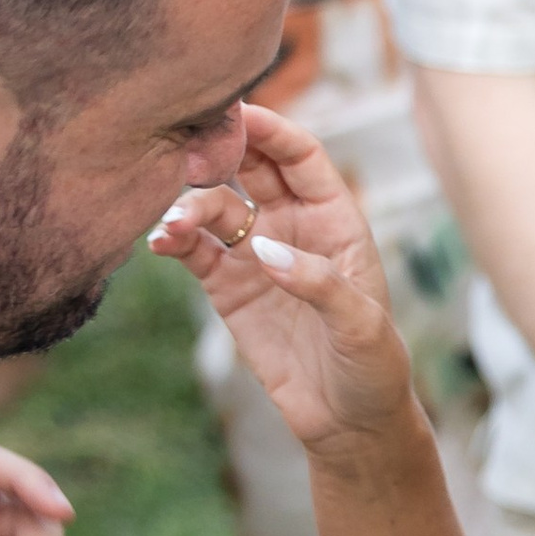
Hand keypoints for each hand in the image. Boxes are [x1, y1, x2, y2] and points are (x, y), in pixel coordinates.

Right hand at [153, 101, 420, 456]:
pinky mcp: (228, 287)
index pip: (301, 156)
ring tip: (175, 223)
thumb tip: (265, 250)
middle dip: (219, 150)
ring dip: (190, 205)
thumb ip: (319, 283)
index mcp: (336, 220)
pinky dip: (174, 240)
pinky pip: (194, 250)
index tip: (236, 111)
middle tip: (188, 149)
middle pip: (250, 166)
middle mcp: (293, 225)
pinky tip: (160, 242)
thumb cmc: (373, 367)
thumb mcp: (361, 326)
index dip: (271, 130)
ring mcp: (256, 253)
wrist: (349, 424)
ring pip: (215, 205)